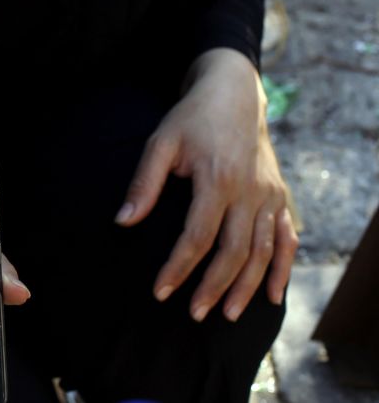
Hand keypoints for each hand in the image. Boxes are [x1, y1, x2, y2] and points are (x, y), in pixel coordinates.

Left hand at [117, 48, 297, 321]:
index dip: (178, 267)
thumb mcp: (160, 142)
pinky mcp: (280, 197)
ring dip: (246, 286)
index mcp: (218, 179)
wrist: (234, 94)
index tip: (160, 291)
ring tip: (227, 314)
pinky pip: (286, 239)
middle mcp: (249, 191)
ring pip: (263, 251)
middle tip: (195, 314)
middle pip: (234, 251)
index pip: (197, 236)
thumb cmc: (191, 119)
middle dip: (214, 287)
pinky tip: (272, 295)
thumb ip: (143, 184)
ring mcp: (270, 195)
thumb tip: (122, 222)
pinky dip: (282, 268)